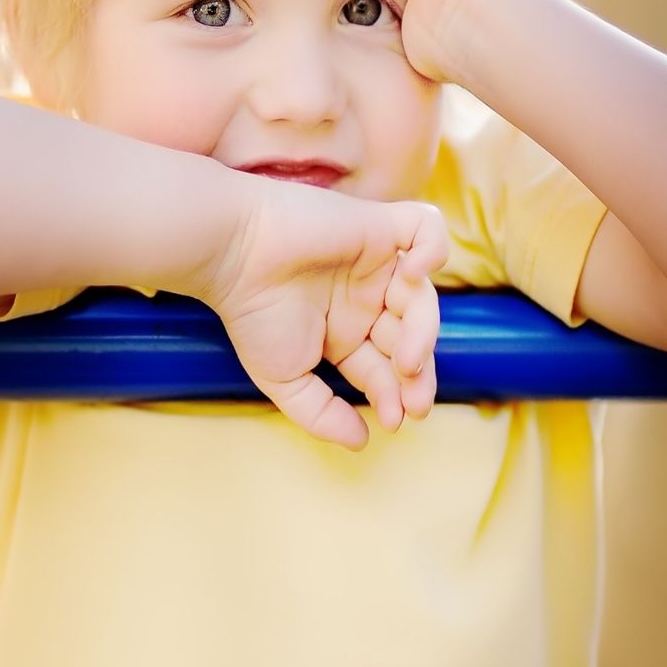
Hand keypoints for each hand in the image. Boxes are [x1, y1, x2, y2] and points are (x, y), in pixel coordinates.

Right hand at [199, 179, 447, 449]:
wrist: (233, 254)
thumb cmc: (251, 314)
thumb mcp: (284, 379)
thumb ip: (322, 415)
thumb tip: (362, 442)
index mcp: (346, 331)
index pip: (387, 366)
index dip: (396, 395)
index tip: (393, 420)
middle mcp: (367, 297)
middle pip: (413, 335)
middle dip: (419, 373)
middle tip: (416, 401)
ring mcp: (377, 261)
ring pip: (424, 296)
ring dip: (424, 332)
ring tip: (406, 360)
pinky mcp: (378, 225)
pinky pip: (427, 228)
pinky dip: (434, 249)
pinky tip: (414, 275)